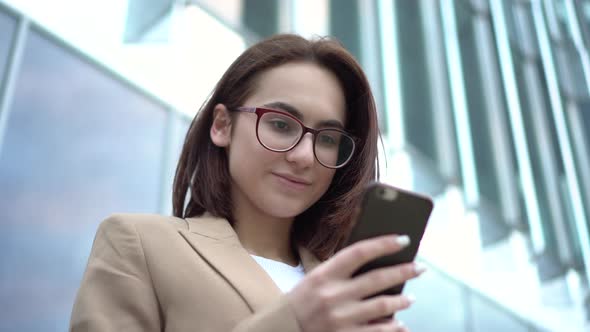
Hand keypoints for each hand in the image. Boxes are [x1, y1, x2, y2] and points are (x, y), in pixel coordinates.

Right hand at [286, 235, 424, 331]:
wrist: (282, 331)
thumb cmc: (302, 302)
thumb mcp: (315, 279)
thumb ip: (340, 271)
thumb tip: (376, 261)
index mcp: (324, 275)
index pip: (359, 252)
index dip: (384, 244)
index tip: (404, 240)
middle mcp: (333, 295)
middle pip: (377, 279)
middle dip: (404, 271)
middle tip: (420, 267)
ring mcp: (340, 319)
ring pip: (383, 306)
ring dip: (401, 301)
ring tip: (410, 298)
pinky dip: (393, 328)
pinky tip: (401, 324)